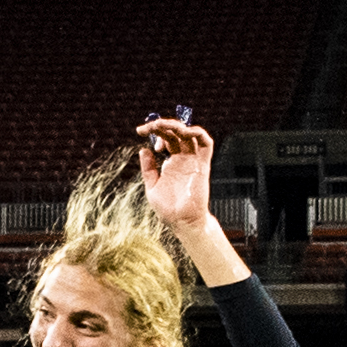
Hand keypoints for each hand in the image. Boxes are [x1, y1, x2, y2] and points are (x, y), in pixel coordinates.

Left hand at [137, 116, 215, 231]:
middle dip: (162, 125)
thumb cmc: (168, 209)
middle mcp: (183, 159)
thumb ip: (148, 168)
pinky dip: (198, 133)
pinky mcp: (202, 165)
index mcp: (171, 163)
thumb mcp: (151, 186)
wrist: (182, 222)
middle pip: (176, 133)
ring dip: (178, 125)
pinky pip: (206, 144)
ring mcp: (193, 161)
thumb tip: (144, 150)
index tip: (141, 132)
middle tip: (149, 126)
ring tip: (164, 125)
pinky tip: (184, 131)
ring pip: (190, 134)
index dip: (155, 131)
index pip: (167, 138)